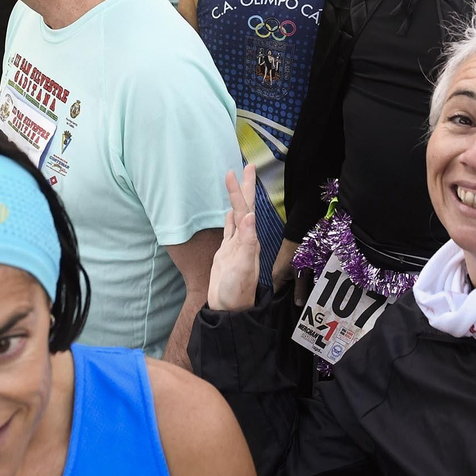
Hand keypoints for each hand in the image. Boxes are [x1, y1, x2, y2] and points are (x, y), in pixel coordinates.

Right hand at [207, 165, 259, 311]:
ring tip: (237, 183)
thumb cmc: (236, 291)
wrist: (228, 309)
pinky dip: (229, 219)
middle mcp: (245, 240)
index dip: (241, 191)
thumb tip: (247, 216)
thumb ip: (245, 242)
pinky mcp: (227, 253)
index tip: (238, 172)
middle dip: (244, 188)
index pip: (246, 209)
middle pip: (244, 208)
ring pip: (236, 216)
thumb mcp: (242, 266)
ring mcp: (235, 246)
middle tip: (246, 166)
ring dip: (237, 199)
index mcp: (249, 240)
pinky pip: (229, 231)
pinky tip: (229, 213)